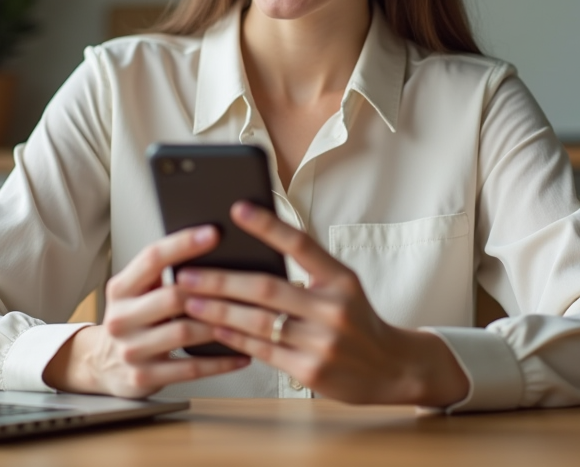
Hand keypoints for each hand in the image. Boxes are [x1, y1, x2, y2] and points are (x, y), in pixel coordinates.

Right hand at [43, 226, 249, 397]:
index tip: (215, 233)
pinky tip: (243, 354)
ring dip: (219, 324)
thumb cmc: (135, 318)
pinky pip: (190, 368)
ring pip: (184, 332)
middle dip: (210, 289)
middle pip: (172, 296)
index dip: (184, 243)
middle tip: (243, 282)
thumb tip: (209, 243)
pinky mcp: (144, 377)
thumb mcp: (137, 291)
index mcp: (121, 288)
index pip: (152, 258)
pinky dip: (220, 361)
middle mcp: (121, 318)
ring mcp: (131, 350)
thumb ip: (162, 271)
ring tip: (247, 317)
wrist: (102, 365)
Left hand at [176, 201, 469, 406]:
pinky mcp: (311, 370)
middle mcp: (334, 307)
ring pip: (258, 322)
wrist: (392, 368)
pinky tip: (213, 328)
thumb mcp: (344, 287)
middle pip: (267, 288)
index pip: (300, 244)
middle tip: (187, 272)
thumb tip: (251, 257)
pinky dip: (234, 338)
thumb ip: (308, 272)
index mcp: (341, 279)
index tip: (236, 209)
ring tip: (189, 300)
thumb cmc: (358, 321)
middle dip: (221, 279)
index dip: (267, 225)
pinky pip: (263, 350)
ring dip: (218, 310)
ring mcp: (322, 341)